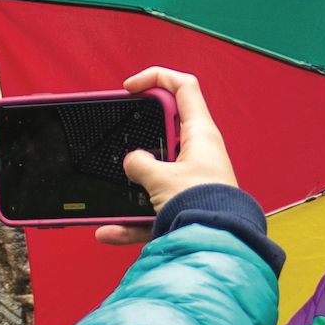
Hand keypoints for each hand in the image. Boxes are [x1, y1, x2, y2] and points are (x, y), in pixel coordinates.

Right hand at [94, 67, 242, 246]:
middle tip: (118, 139)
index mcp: (200, 134)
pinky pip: (152, 210)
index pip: (183, 87)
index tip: (130, 88)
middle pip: (166, 130)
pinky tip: (109, 232)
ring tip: (112, 194)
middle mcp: (200, 154)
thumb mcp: (161, 178)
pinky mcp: (186, 207)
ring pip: (155, 174)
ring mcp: (192, 181)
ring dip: (133, 186)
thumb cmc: (200, 206)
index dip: (156, 78)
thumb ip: (141, 164)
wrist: (216, 246)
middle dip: (140, 136)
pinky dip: (131, 222)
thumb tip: (133, 163)